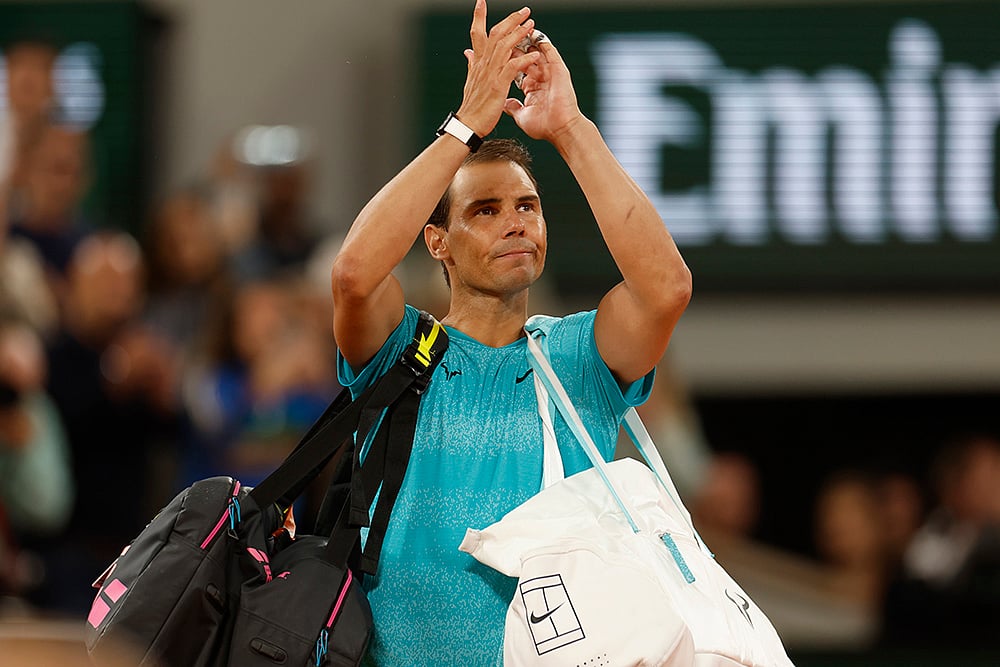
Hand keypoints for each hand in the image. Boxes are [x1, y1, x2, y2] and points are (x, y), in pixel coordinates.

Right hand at [455, 0, 541, 136]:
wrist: (469, 124)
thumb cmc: (472, 106)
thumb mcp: (470, 81)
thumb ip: (472, 64)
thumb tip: (467, 52)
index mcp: (478, 62)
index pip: (478, 34)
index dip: (479, 17)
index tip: (481, 2)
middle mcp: (483, 64)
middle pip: (496, 34)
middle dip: (510, 20)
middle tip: (524, 10)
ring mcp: (490, 73)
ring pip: (505, 46)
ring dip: (520, 34)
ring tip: (532, 25)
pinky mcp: (498, 85)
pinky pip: (512, 67)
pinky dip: (524, 59)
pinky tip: (534, 54)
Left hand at [503, 35, 584, 144]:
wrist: (561, 130)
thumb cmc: (544, 126)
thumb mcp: (522, 116)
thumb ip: (513, 107)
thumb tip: (504, 103)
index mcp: (532, 87)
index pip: (517, 66)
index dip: (506, 57)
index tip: (494, 48)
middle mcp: (541, 77)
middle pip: (525, 54)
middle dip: (514, 43)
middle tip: (503, 31)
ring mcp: (550, 72)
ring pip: (536, 49)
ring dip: (526, 38)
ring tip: (516, 26)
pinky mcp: (558, 70)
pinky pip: (549, 50)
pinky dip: (540, 40)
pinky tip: (531, 31)